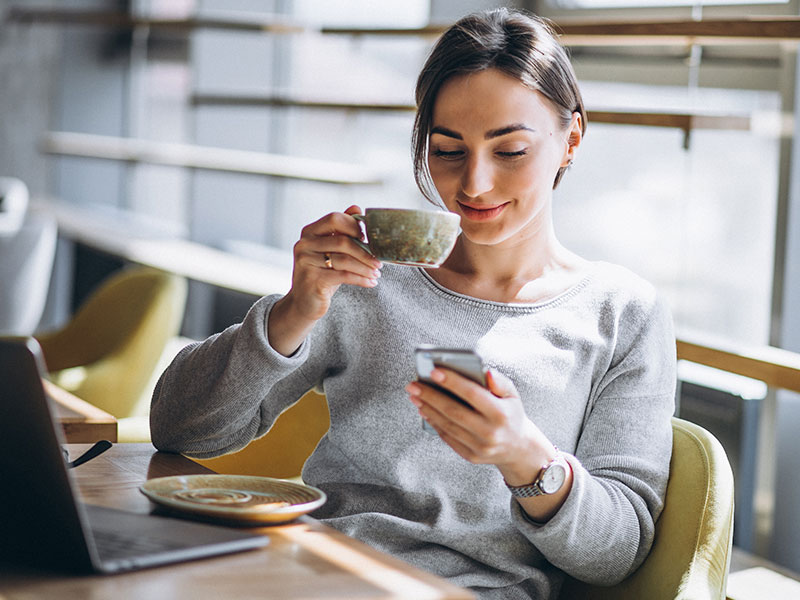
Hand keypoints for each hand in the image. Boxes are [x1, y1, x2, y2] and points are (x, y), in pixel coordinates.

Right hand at [268, 205, 381, 355]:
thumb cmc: (322, 273)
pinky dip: (361, 279)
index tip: (369, 238)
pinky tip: (371, 282)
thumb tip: (357, 208)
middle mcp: (304, 244)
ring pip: (344, 260)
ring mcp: (306, 262)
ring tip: (377, 273)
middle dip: (365, 251)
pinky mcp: (312, 280)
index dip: (354, 225)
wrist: (305, 303)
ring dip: (365, 267)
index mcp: (309, 232)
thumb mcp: (331, 251)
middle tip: (379, 261)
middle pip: (342, 241)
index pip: (334, 219)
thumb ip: (342, 230)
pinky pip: (343, 276)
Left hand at [406, 367, 555, 484]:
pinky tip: (425, 409)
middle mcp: (490, 432)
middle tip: (413, 384)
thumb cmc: (510, 413)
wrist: (518, 447)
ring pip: (447, 425)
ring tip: (415, 395)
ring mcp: (480, 447)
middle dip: (431, 396)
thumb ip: (500, 381)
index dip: (452, 382)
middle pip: (454, 411)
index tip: (433, 371)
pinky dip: (434, 422)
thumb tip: (485, 372)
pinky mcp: (471, 456)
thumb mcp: (513, 395)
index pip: (472, 394)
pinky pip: (448, 437)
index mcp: (501, 414)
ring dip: (428, 408)